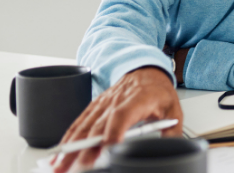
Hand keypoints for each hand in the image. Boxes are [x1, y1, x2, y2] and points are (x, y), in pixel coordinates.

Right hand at [52, 67, 182, 172]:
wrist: (145, 69)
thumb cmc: (158, 91)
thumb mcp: (173, 108)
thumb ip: (173, 131)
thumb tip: (173, 149)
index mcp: (138, 99)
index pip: (123, 114)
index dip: (114, 131)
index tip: (108, 148)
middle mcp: (116, 100)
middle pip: (98, 125)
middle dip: (87, 148)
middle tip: (80, 167)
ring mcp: (103, 103)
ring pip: (84, 126)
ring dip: (70, 147)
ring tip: (59, 165)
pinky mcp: (95, 107)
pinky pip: (78, 123)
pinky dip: (67, 139)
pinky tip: (59, 152)